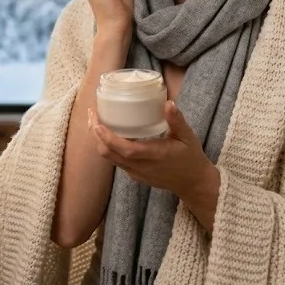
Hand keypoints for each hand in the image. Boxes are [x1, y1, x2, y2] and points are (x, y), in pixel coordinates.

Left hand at [90, 100, 218, 199]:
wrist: (192, 182)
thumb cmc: (190, 157)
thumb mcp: (187, 137)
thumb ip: (177, 121)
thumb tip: (168, 103)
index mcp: (154, 155)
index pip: (125, 149)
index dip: (108, 138)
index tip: (98, 123)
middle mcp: (141, 166)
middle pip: (109, 154)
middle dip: (96, 135)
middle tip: (92, 114)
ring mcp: (136, 173)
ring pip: (110, 158)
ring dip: (99, 141)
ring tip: (95, 121)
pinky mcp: (134, 175)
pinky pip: (116, 161)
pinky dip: (107, 147)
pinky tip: (107, 134)